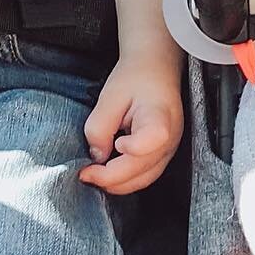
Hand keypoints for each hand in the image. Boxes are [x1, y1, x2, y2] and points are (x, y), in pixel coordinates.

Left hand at [80, 50, 184, 194]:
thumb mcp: (110, 95)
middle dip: (110, 178)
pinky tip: (107, 173)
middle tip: (84, 173)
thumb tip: (96, 156)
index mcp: (160, 117)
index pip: (153, 140)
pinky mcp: (163, 155)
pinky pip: (145, 176)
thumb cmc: (136, 78)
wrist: (155, 70)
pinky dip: (125, 180)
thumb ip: (100, 127)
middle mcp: (170, 139)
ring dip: (116, 183)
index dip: (131, 149)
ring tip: (92, 175)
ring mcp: (169, 150)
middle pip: (142, 170)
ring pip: (143, 180)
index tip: (114, 144)